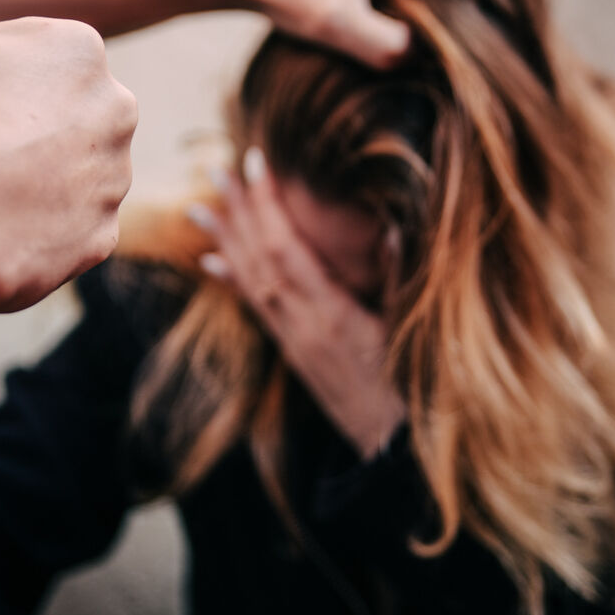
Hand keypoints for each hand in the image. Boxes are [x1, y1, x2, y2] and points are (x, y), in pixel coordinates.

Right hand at [0, 0, 138, 319]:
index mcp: (81, 51)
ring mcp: (113, 179)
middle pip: (64, 116)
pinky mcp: (101, 236)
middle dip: (24, 127)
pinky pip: (66, 229)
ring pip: (69, 175)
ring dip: (34, 180)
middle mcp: (116, 112)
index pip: (38, 56)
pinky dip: (34, 230)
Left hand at [190, 149, 404, 458]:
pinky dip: (234, 281)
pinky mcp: (296, 355)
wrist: (395, 453)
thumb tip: (393, 226)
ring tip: (198, 207)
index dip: (267, 205)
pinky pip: (257, 310)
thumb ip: (403, 280)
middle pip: (259, 260)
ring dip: (225, 240)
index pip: (287, 249)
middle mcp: (303, 327)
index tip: (254, 162)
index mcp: (332, 317)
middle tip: (213, 167)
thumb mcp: (415, 332)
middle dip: (237, 211)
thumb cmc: (417, 392)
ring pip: (252, 283)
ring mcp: (296, 342)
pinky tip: (213, 262)